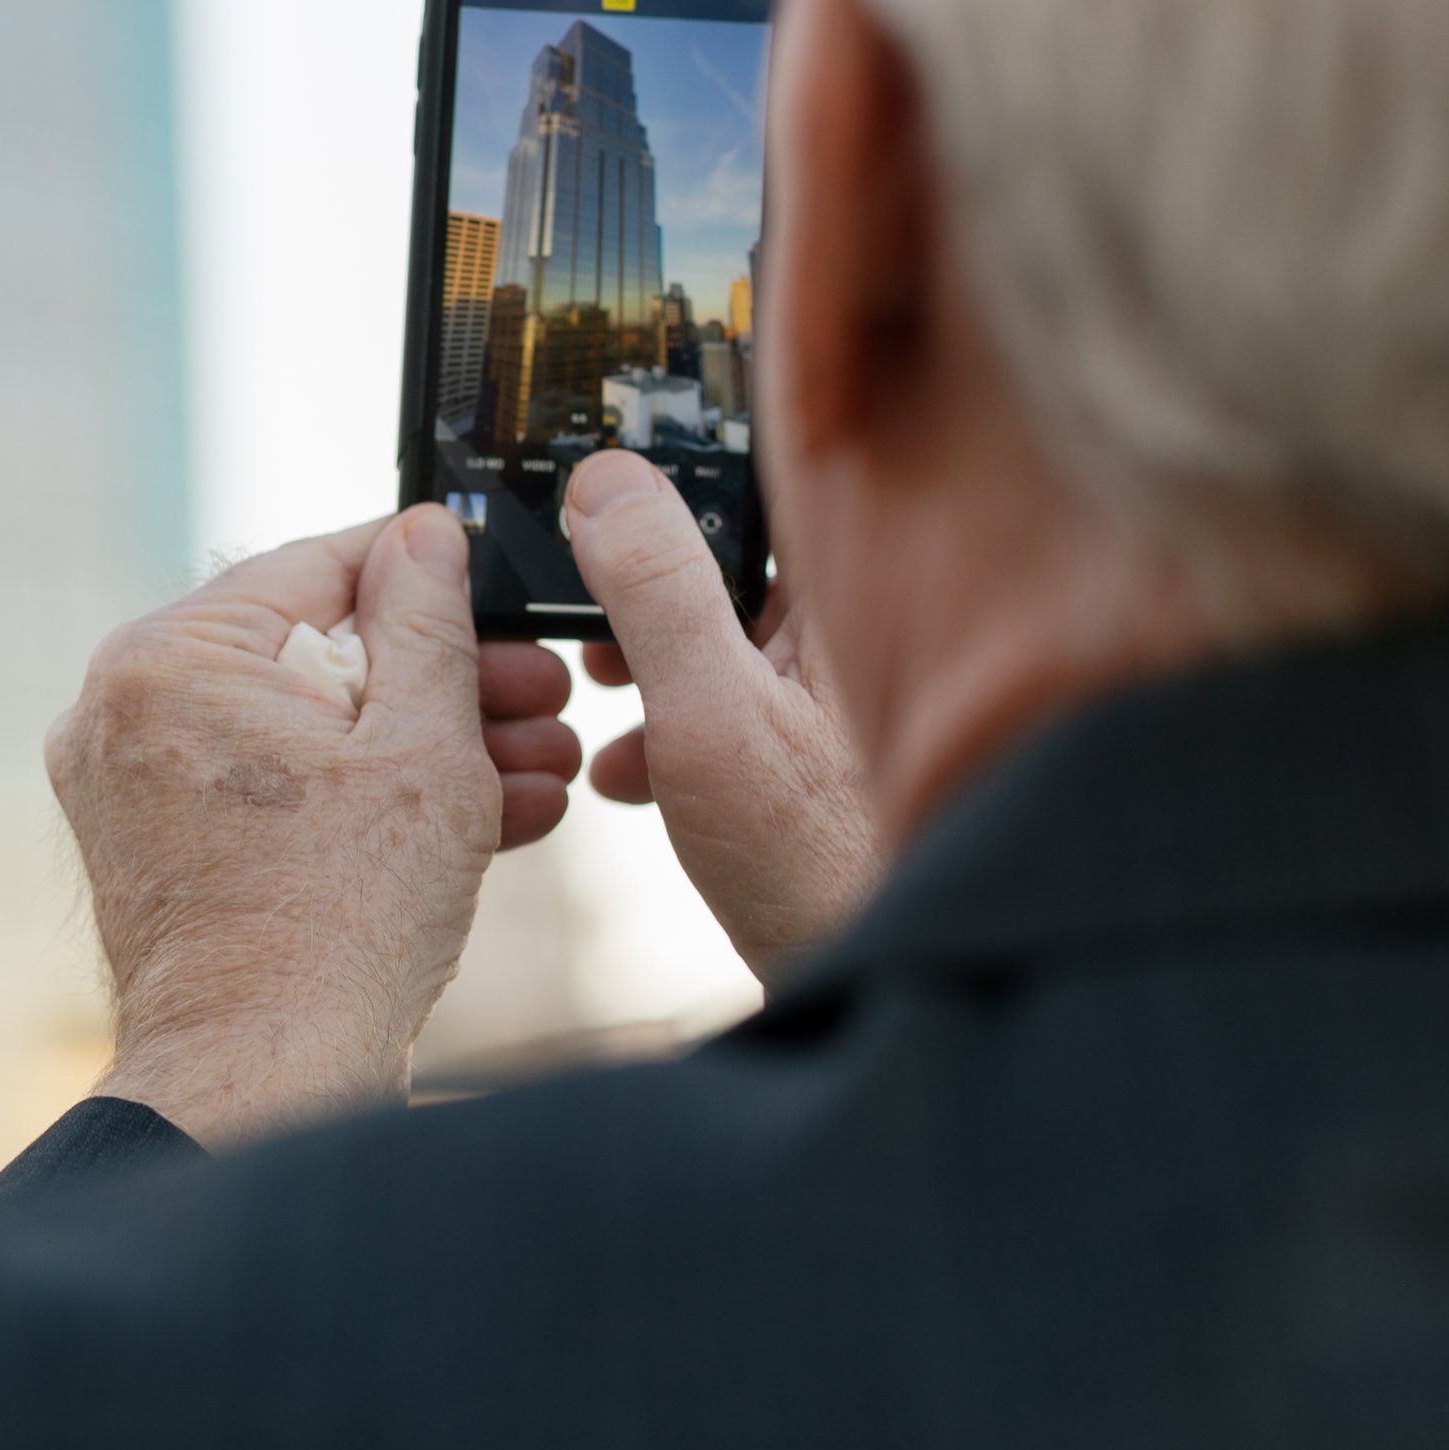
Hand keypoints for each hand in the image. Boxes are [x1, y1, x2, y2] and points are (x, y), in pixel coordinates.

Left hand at [47, 510, 580, 1144]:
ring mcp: (132, 785)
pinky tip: (478, 816)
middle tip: (541, 700)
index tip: (502, 593)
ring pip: (304, 729)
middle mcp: (127, 707)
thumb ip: (428, 621)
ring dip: (422, 749)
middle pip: (317, 653)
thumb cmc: (339, 926)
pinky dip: (360, 800)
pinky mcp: (156, 851)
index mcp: (170, 655)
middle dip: (446, 683)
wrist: (265, 1083)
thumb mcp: (422, 746)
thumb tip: (424, 536)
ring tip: (534, 770)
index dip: (431, 576)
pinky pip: (272, 792)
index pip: (321, 565)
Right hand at [564, 451, 880, 981]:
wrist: (863, 980)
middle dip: (643, 581)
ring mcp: (829, 697)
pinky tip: (632, 775)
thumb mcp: (711, 711)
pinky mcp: (808, 758)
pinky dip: (672, 729)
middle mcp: (849, 631)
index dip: (677, 470)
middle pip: (727, 557)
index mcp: (847, 592)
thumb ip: (657, 589)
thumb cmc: (815, 861)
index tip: (601, 481)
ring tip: (596, 688)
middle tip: (585, 610)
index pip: (761, 478)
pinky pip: (726, 707)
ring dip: (647, 660)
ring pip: (718, 636)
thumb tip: (606, 481)